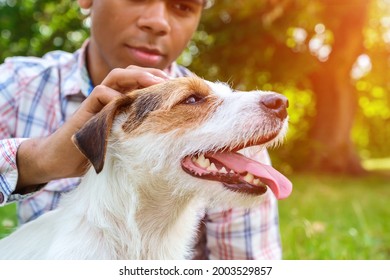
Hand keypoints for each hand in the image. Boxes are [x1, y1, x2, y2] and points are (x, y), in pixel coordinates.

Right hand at [16, 66, 168, 191]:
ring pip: (116, 76)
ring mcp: (97, 101)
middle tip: (171, 81)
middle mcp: (110, 97)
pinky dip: (115, 95)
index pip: (140, 82)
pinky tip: (127, 103)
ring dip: (137, 76)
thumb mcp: (125, 141)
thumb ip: (139, 131)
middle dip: (152, 73)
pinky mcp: (85, 109)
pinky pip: (100, 92)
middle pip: (130, 73)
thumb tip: (169, 134)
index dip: (158, 81)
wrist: (62, 159)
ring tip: (155, 83)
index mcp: (121, 102)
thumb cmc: (97, 152)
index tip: (178, 88)